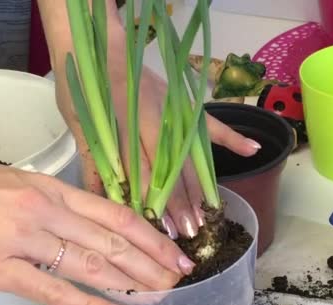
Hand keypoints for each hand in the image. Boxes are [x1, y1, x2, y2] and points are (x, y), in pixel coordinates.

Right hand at [0, 152, 194, 304]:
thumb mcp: (14, 184)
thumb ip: (53, 204)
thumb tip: (87, 225)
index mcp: (49, 188)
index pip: (115, 213)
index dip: (150, 234)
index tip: (174, 250)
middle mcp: (44, 211)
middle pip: (112, 239)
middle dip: (152, 261)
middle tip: (180, 277)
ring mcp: (22, 240)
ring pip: (92, 263)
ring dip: (133, 282)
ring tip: (162, 294)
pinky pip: (55, 290)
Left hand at [50, 12, 259, 237]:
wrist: (97, 43)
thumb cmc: (81, 83)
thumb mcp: (79, 122)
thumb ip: (93, 160)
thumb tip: (100, 198)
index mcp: (124, 125)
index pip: (142, 172)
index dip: (152, 202)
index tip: (161, 228)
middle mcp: (153, 120)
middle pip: (171, 169)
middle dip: (180, 203)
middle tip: (190, 232)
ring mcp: (173, 111)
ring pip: (190, 154)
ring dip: (199, 184)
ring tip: (208, 212)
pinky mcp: (183, 103)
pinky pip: (210, 123)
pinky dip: (231, 136)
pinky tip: (253, 149)